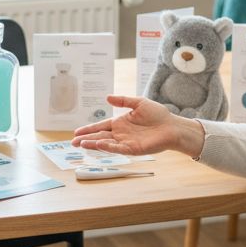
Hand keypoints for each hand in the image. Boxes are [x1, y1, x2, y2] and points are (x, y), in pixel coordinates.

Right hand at [72, 95, 202, 156]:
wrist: (172, 126)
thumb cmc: (158, 115)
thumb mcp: (138, 103)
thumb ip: (123, 100)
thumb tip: (106, 97)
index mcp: (120, 123)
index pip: (100, 126)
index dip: (88, 129)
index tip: (76, 132)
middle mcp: (121, 133)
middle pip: (99, 136)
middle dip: (85, 139)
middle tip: (72, 142)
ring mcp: (126, 142)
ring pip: (105, 143)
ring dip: (92, 144)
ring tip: (80, 144)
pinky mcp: (133, 149)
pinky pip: (117, 148)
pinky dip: (107, 147)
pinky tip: (97, 144)